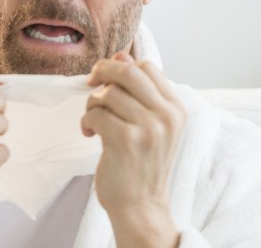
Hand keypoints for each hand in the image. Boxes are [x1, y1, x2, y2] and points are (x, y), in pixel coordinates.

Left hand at [81, 52, 185, 247]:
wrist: (141, 204)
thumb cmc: (141, 160)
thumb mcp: (148, 122)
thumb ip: (136, 89)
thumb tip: (119, 55)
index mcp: (175, 107)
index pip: (146, 66)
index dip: (120, 65)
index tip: (105, 76)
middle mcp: (166, 115)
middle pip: (127, 72)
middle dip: (102, 72)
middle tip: (91, 84)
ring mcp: (148, 128)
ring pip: (108, 93)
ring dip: (92, 104)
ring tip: (94, 119)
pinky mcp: (126, 140)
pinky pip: (95, 114)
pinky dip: (86, 121)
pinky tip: (90, 133)